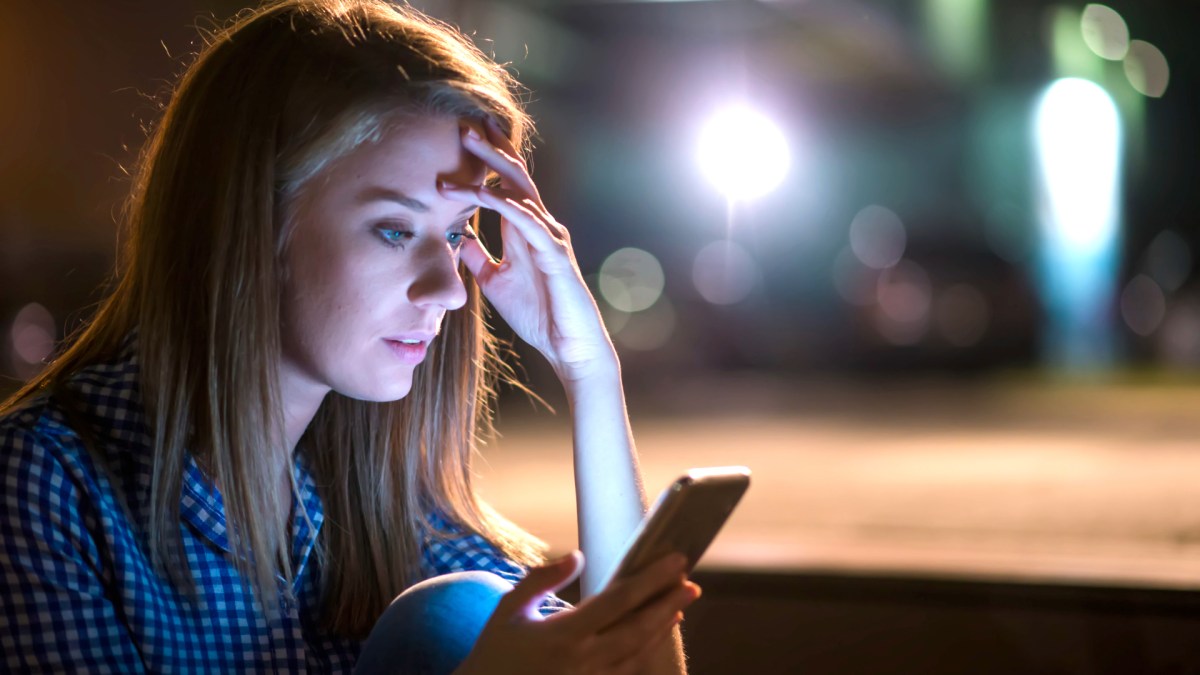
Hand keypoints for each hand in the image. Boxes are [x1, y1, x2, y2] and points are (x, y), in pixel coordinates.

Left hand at [439, 118, 616, 382]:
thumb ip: (477, 257)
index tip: (461, 139)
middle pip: (514, 176)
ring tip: (468, 145)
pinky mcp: (555, 253)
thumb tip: (455, 236)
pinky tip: (483, 192)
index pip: (504, 185)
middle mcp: (539, 226)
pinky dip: (504, 204)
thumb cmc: (539, 315)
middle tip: (464, 125)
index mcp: (525, 231)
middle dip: (490, 149)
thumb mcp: (495, 281)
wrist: (569, 347)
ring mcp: (549, 237)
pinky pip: (528, 221)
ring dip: (492, 166)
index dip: (486, 160)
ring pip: (520, 189)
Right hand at [454, 551, 699, 674]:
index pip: (617, 601)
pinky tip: (656, 634)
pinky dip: (646, 652)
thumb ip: (542, 579)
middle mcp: (581, 661)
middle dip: (668, 603)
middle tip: (692, 583)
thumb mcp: (508, 609)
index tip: (674, 561)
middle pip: (638, 629)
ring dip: (662, 627)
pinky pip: (626, 672)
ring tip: (680, 604)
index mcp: (562, 635)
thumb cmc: (494, 652)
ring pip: (638, 654)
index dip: (650, 579)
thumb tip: (577, 557)